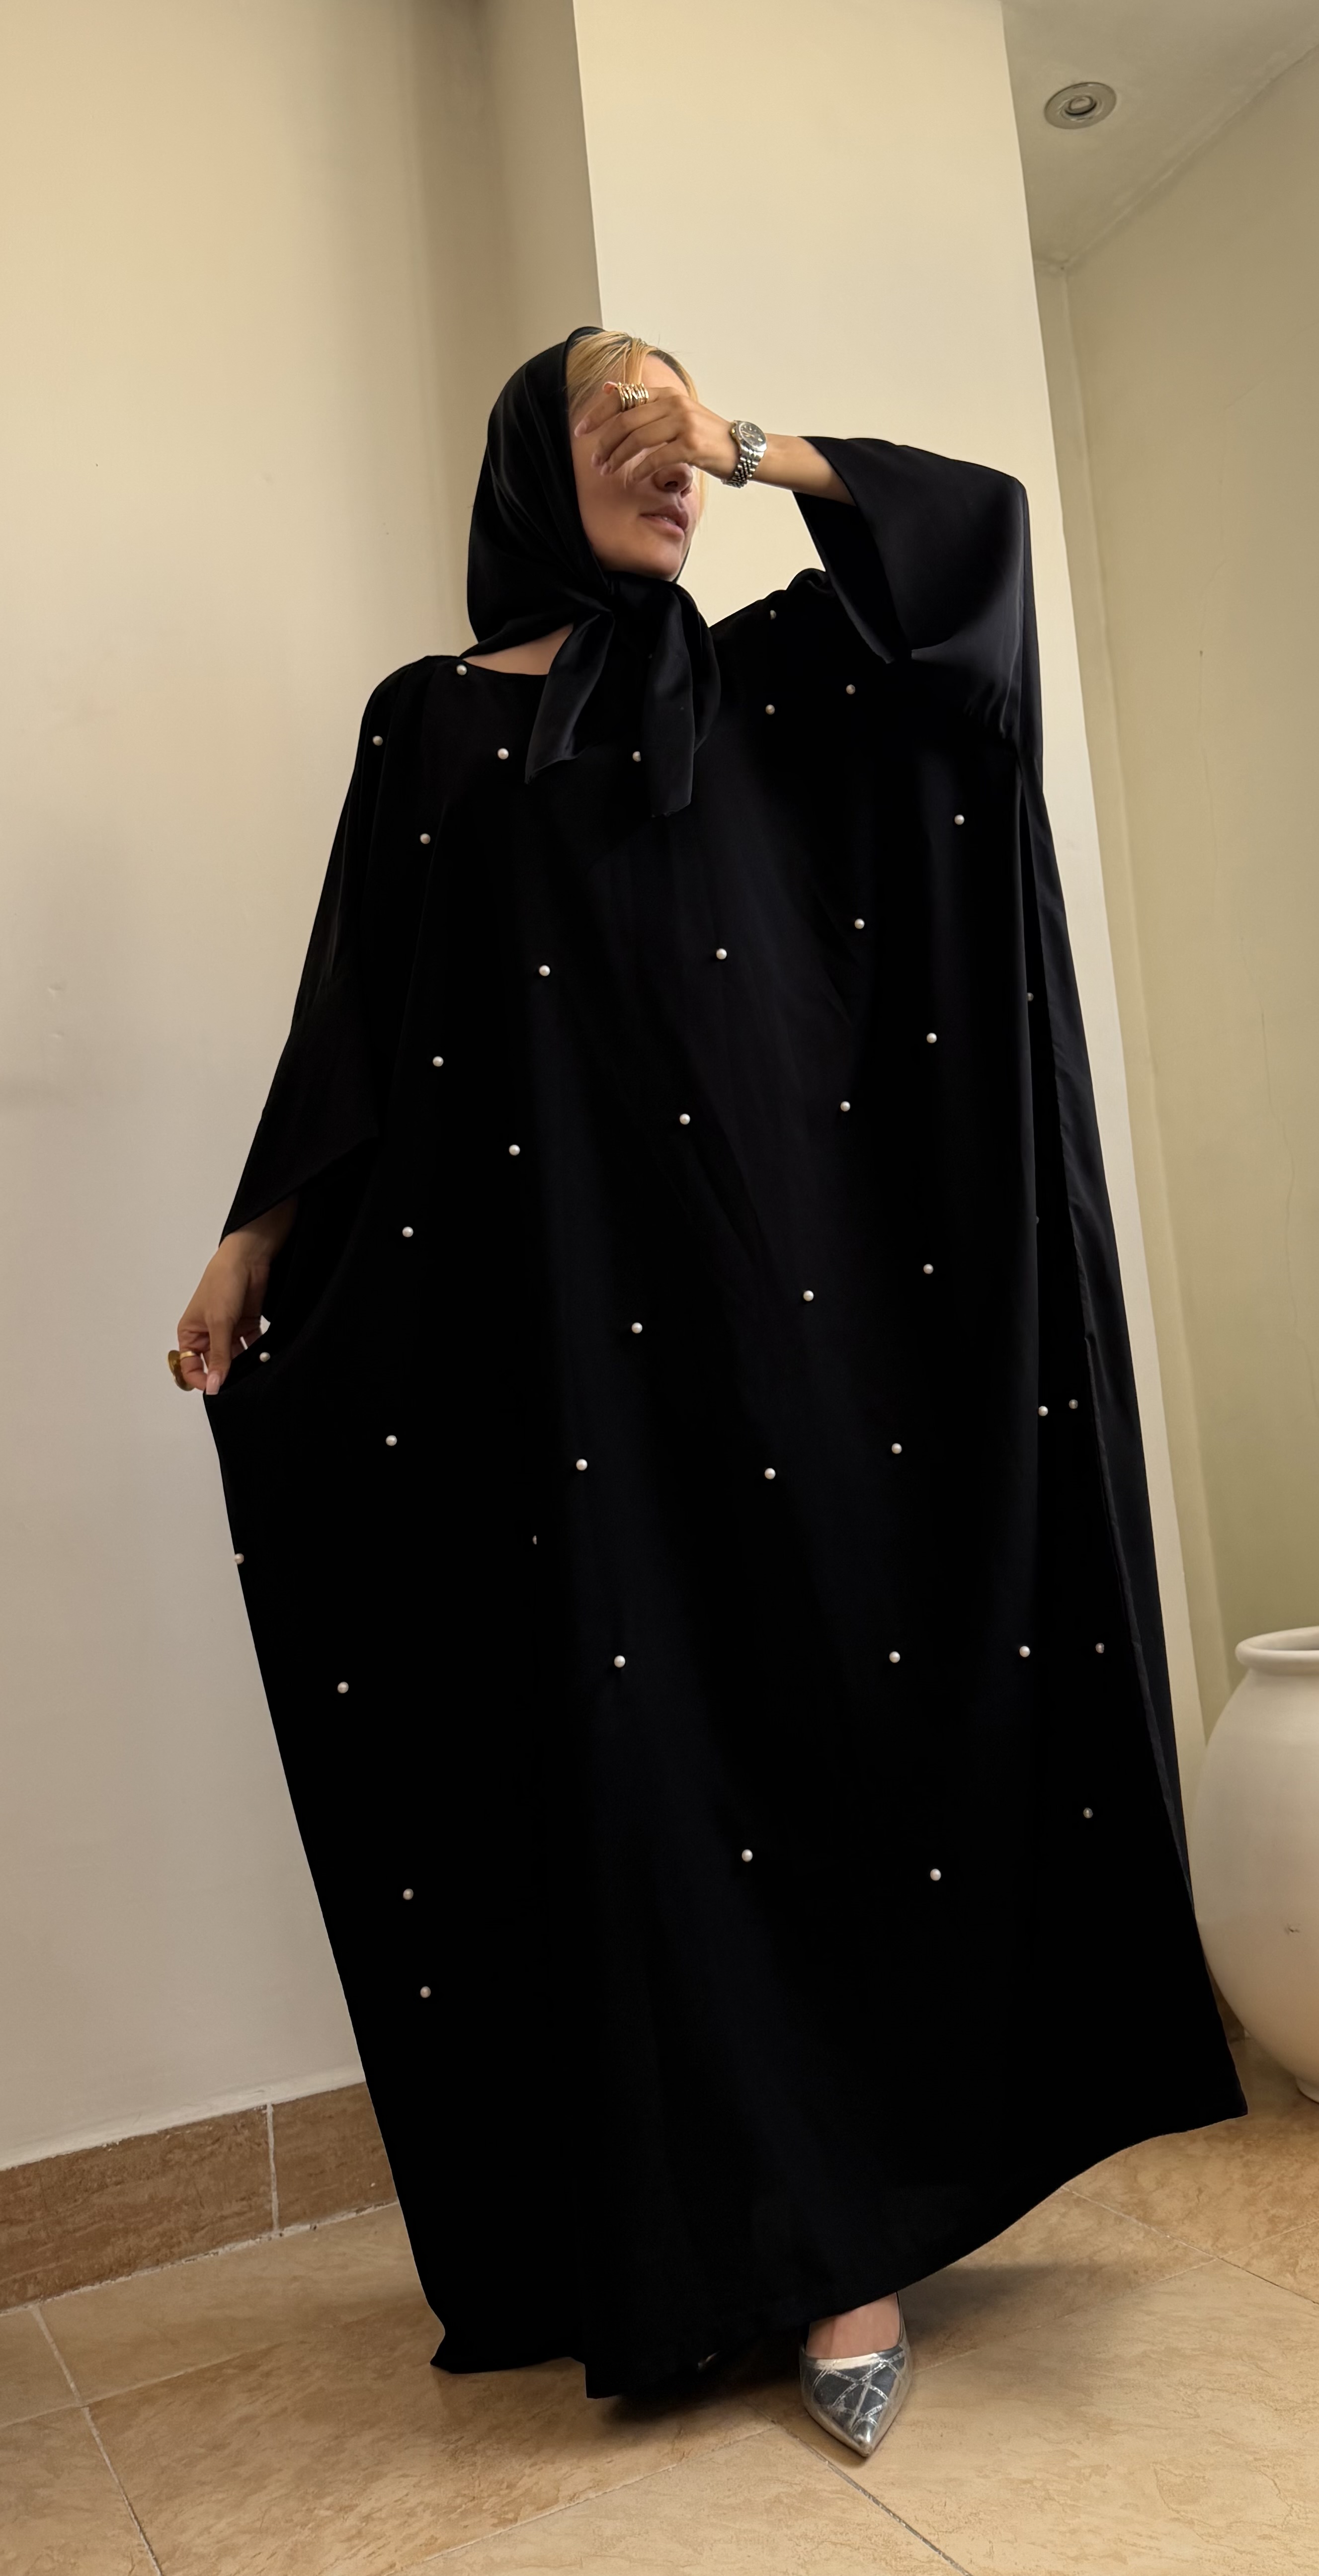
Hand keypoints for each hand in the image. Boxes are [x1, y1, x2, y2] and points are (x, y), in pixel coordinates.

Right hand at [175, 1198, 296, 1393]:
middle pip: (214, 1365)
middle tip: (240, 1386)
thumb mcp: (218, 1323)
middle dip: (225, 1375)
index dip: (202, 1380)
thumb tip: (214, 1387)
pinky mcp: (247, 1326)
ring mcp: (228, 1331)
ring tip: (254, 1374)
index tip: (218, 1389)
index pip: (189, 1367)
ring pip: (234, 1358)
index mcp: (189, 1334)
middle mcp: (207, 1335)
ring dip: (243, 1366)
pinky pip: (251, 1347)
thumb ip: (218, 1356)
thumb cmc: (222, 1284)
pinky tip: (265, 1360)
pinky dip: (257, 1354)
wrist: (248, 1258)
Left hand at [574, 382, 739, 484]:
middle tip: (594, 460)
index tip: (581, 431)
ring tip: (608, 471)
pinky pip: (656, 457)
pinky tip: (632, 479)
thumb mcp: (674, 413)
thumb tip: (609, 388)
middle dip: (604, 442)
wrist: (740, 449)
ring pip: (637, 439)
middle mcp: (673, 404)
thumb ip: (643, 403)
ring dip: (617, 458)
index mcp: (666, 395)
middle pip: (626, 421)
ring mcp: (683, 423)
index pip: (623, 398)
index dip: (597, 413)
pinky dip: (639, 469)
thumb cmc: (705, 436)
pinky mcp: (691, 445)